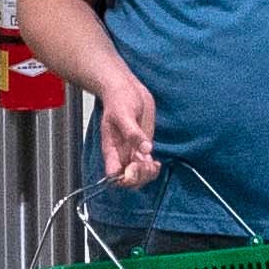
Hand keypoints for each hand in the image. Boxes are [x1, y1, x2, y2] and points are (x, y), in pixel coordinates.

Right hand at [90, 69, 156, 183]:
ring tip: (154, 164)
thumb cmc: (119, 99)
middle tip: (147, 164)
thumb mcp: (124, 114)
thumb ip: (133, 133)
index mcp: (111, 149)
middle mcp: (121, 154)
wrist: (126, 89)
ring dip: (147, 175)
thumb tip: (145, 149)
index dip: (125, 178)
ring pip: (139, 175)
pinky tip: (156, 163)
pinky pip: (146, 166)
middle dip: (139, 177)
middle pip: (128, 180)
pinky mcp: (142, 147)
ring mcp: (132, 152)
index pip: (114, 175)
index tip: (135, 167)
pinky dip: (152, 169)